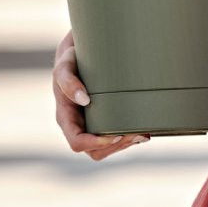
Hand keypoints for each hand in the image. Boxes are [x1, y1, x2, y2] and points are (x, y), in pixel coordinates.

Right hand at [52, 30, 149, 160]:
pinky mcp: (102, 120)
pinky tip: (142, 131)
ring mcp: (89, 124)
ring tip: (143, 133)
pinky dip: (128, 138)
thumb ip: (68, 81)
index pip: (77, 142)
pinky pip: (113, 138)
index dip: (96, 143)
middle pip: (94, 151)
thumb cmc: (70, 61)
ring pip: (105, 149)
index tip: (115, 134)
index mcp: (66, 118)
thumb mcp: (64, 67)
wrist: (78, 55)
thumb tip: (84, 100)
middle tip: (136, 133)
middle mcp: (77, 125)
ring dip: (125, 145)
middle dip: (116, 146)